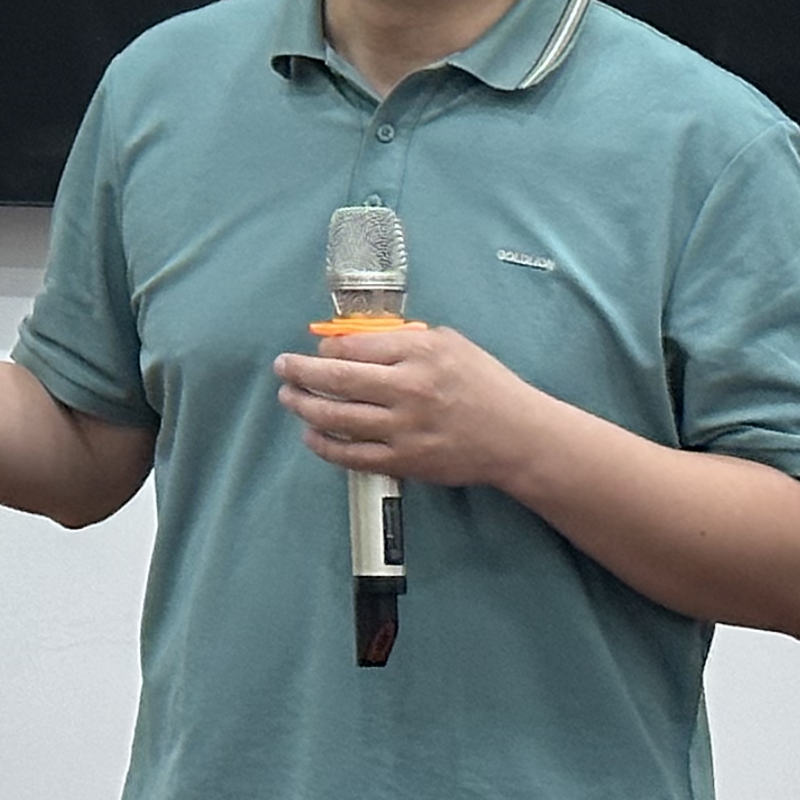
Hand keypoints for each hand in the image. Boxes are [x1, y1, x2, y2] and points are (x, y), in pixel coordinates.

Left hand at [274, 323, 550, 490]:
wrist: (517, 437)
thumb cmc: (484, 384)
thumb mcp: (448, 343)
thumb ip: (403, 338)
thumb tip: (354, 340)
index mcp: (419, 354)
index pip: (353, 347)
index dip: (325, 349)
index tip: (315, 351)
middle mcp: (408, 390)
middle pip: (335, 379)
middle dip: (298, 372)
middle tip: (281, 368)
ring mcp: (405, 429)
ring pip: (337, 418)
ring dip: (304, 407)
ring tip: (288, 398)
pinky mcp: (406, 461)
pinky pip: (352, 455)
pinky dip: (325, 445)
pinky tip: (312, 435)